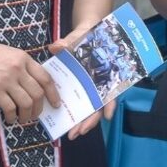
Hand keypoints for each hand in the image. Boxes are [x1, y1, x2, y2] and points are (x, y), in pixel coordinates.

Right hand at [0, 36, 59, 124]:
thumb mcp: (7, 52)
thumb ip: (21, 64)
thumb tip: (34, 82)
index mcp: (23, 57)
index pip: (45, 77)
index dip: (53, 93)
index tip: (55, 103)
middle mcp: (17, 68)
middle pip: (38, 93)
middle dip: (40, 108)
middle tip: (37, 115)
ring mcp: (6, 79)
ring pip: (26, 102)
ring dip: (27, 115)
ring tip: (24, 119)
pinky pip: (10, 108)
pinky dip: (12, 117)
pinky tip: (11, 119)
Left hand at [50, 25, 118, 139]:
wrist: (87, 32)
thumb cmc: (88, 36)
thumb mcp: (80, 37)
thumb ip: (69, 42)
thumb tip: (56, 46)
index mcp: (104, 72)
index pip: (110, 91)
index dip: (110, 104)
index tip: (107, 116)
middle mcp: (100, 83)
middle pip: (98, 106)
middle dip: (89, 121)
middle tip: (77, 132)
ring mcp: (91, 87)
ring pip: (89, 109)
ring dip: (82, 122)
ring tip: (72, 133)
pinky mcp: (81, 87)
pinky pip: (79, 102)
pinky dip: (74, 113)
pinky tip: (66, 121)